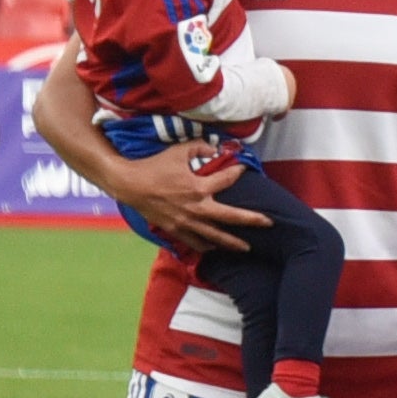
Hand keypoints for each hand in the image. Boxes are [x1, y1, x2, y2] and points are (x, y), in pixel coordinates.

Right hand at [103, 145, 265, 253]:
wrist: (127, 184)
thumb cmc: (153, 167)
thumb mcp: (178, 152)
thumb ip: (199, 148)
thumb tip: (215, 148)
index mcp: (199, 188)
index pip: (227, 180)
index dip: (237, 171)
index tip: (243, 167)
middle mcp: (196, 208)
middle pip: (230, 217)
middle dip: (251, 220)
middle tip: (269, 223)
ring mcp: (185, 222)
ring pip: (214, 237)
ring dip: (231, 243)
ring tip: (246, 248)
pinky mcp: (175, 229)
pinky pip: (194, 242)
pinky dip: (206, 246)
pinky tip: (215, 249)